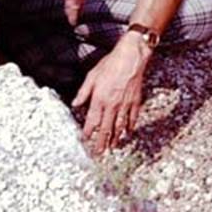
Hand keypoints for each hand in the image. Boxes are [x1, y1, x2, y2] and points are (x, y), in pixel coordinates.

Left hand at [72, 34, 150, 153]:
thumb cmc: (110, 64)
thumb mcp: (92, 76)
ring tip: (112, 148)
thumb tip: (75, 104)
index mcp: (100, 99)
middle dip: (101, 143)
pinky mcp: (135, 101)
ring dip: (115, 139)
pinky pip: (132, 118)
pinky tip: (128, 133)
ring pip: (119, 126)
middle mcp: (112, 105)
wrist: (131, 57)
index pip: (92, 121)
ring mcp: (125, 104)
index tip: (85, 140)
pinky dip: (130, 126)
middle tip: (99, 154)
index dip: (88, 132)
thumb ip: (83, 92)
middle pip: (106, 129)